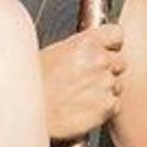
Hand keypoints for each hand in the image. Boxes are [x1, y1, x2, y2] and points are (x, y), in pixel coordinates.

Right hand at [40, 24, 125, 139]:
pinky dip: (103, 109)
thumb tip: (93, 47)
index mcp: (86, 42)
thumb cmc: (33, 84)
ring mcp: (105, 84)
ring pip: (117, 85)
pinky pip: (114, 105)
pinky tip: (83, 108)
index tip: (105, 51)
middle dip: (107, 70)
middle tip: (86, 80)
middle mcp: (99, 60)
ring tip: (80, 96)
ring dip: (105, 90)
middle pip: (120, 62)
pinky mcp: (107, 106)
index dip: (111, 45)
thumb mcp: (54, 52)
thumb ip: (80, 47)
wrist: (26, 112)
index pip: (117, 34)